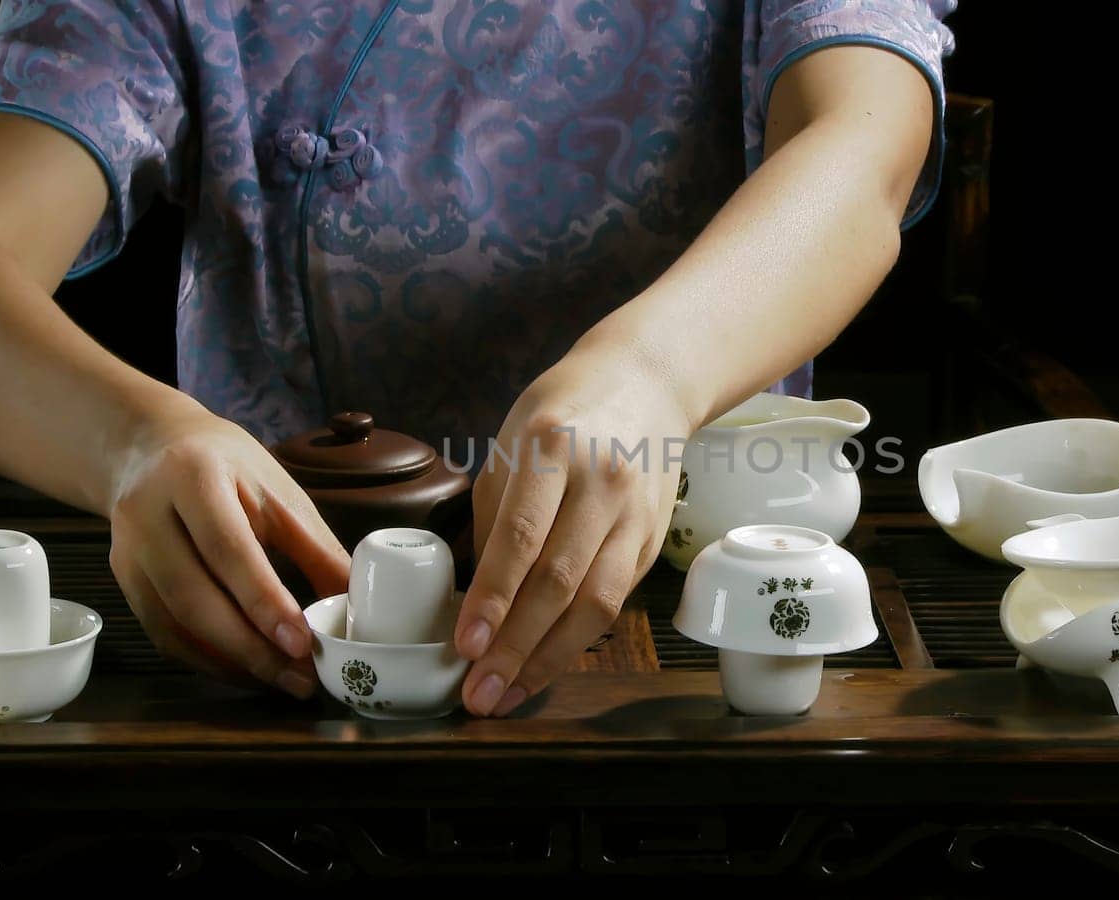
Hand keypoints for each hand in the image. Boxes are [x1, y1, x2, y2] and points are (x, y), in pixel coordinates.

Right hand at [107, 403, 349, 696]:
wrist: (152, 447)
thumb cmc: (227, 467)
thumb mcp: (277, 491)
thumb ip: (316, 547)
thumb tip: (355, 604)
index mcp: (193, 477)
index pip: (227, 549)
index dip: (264, 601)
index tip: (301, 643)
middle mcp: (147, 515)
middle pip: (193, 597)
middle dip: (250, 648)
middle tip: (300, 677)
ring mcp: (127, 552)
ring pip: (174, 624)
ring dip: (230, 663)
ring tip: (282, 680)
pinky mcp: (124, 581)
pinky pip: (162, 634)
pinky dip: (205, 661)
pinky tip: (245, 671)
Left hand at [456, 345, 688, 715]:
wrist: (647, 383)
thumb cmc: (563, 413)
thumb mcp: (511, 446)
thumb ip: (494, 522)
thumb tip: (474, 602)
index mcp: (553, 449)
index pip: (522, 537)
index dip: (493, 597)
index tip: (464, 645)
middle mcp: (602, 482)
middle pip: (560, 581)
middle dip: (515, 647)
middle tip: (478, 693)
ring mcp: (636, 514)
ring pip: (596, 604)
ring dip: (548, 659)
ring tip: (507, 695)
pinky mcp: (654, 540)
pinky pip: (615, 601)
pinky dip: (577, 640)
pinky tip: (543, 664)